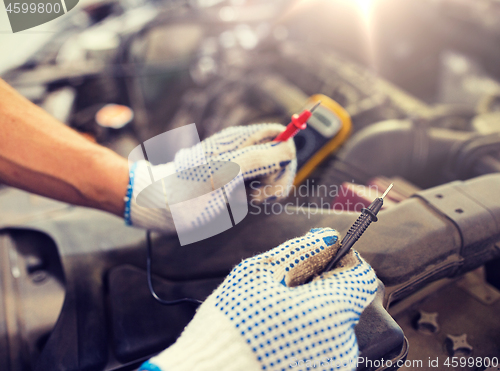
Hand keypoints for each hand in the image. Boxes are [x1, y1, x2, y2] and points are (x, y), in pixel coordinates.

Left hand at [125, 124, 295, 234]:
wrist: (162, 205)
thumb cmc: (190, 190)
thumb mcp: (227, 172)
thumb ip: (260, 157)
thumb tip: (289, 148)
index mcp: (242, 139)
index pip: (280, 135)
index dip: (285, 154)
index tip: (274, 173)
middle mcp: (243, 149)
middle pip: (281, 157)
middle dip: (277, 178)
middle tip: (257, 193)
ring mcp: (240, 165)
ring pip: (272, 174)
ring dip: (266, 191)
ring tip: (243, 197)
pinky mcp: (236, 181)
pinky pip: (258, 187)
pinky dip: (254, 197)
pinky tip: (238, 201)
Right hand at [139, 228, 377, 370]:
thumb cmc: (231, 324)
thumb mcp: (261, 274)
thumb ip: (302, 251)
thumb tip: (329, 238)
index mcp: (332, 310)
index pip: (361, 275)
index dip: (342, 258)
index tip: (320, 254)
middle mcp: (342, 343)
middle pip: (344, 300)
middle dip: (320, 285)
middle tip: (283, 284)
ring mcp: (332, 365)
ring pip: (331, 323)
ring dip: (310, 310)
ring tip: (274, 312)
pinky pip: (320, 346)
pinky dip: (304, 334)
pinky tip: (275, 333)